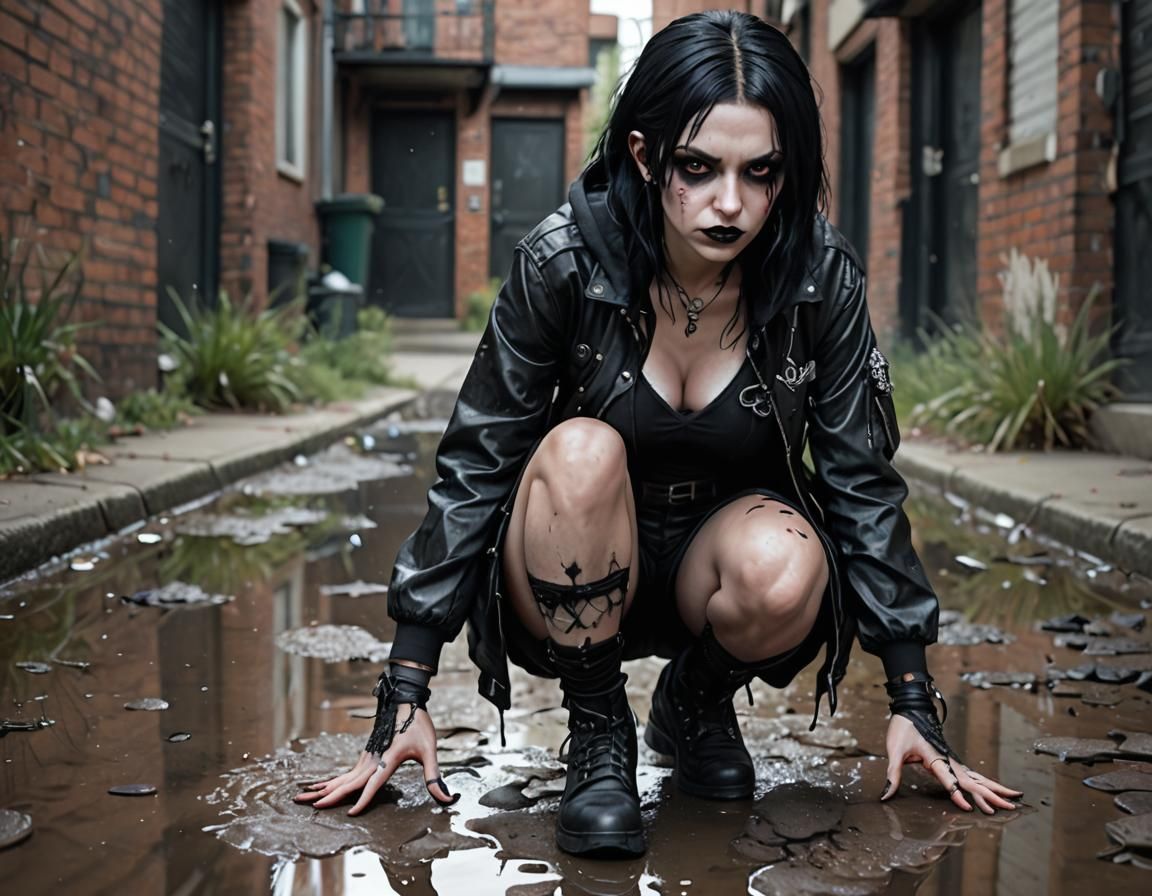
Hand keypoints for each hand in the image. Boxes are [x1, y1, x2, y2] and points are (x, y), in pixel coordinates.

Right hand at [294, 705, 456, 814]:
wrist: (406, 700)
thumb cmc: (418, 725)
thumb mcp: (430, 750)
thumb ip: (434, 777)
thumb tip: (446, 799)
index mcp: (387, 759)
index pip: (373, 783)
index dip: (364, 799)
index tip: (351, 813)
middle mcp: (372, 759)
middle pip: (347, 782)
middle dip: (328, 795)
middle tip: (308, 805)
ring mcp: (365, 757)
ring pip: (341, 777)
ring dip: (323, 788)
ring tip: (301, 796)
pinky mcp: (364, 756)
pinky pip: (344, 773)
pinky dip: (330, 781)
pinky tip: (319, 787)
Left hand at [880, 714, 1021, 813]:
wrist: (912, 708)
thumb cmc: (903, 728)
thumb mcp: (894, 750)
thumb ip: (892, 774)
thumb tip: (885, 795)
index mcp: (935, 757)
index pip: (948, 779)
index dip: (957, 794)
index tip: (969, 807)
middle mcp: (948, 760)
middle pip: (972, 781)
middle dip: (991, 795)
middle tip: (1009, 807)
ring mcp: (952, 760)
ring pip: (977, 778)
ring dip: (995, 789)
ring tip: (1014, 800)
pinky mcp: (952, 760)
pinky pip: (972, 775)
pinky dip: (986, 783)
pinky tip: (997, 790)